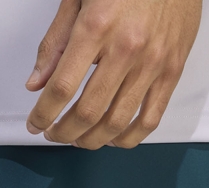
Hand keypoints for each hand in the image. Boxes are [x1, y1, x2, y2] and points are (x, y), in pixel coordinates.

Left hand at [25, 0, 201, 148]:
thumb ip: (54, 43)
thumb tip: (36, 84)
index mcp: (97, 26)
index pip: (62, 87)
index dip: (43, 114)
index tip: (35, 125)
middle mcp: (127, 48)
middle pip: (88, 112)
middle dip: (63, 132)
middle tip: (54, 133)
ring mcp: (153, 63)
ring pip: (117, 123)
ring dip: (91, 140)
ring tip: (78, 138)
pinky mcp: (173, 70)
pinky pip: (150, 119)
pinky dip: (127, 138)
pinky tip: (111, 138)